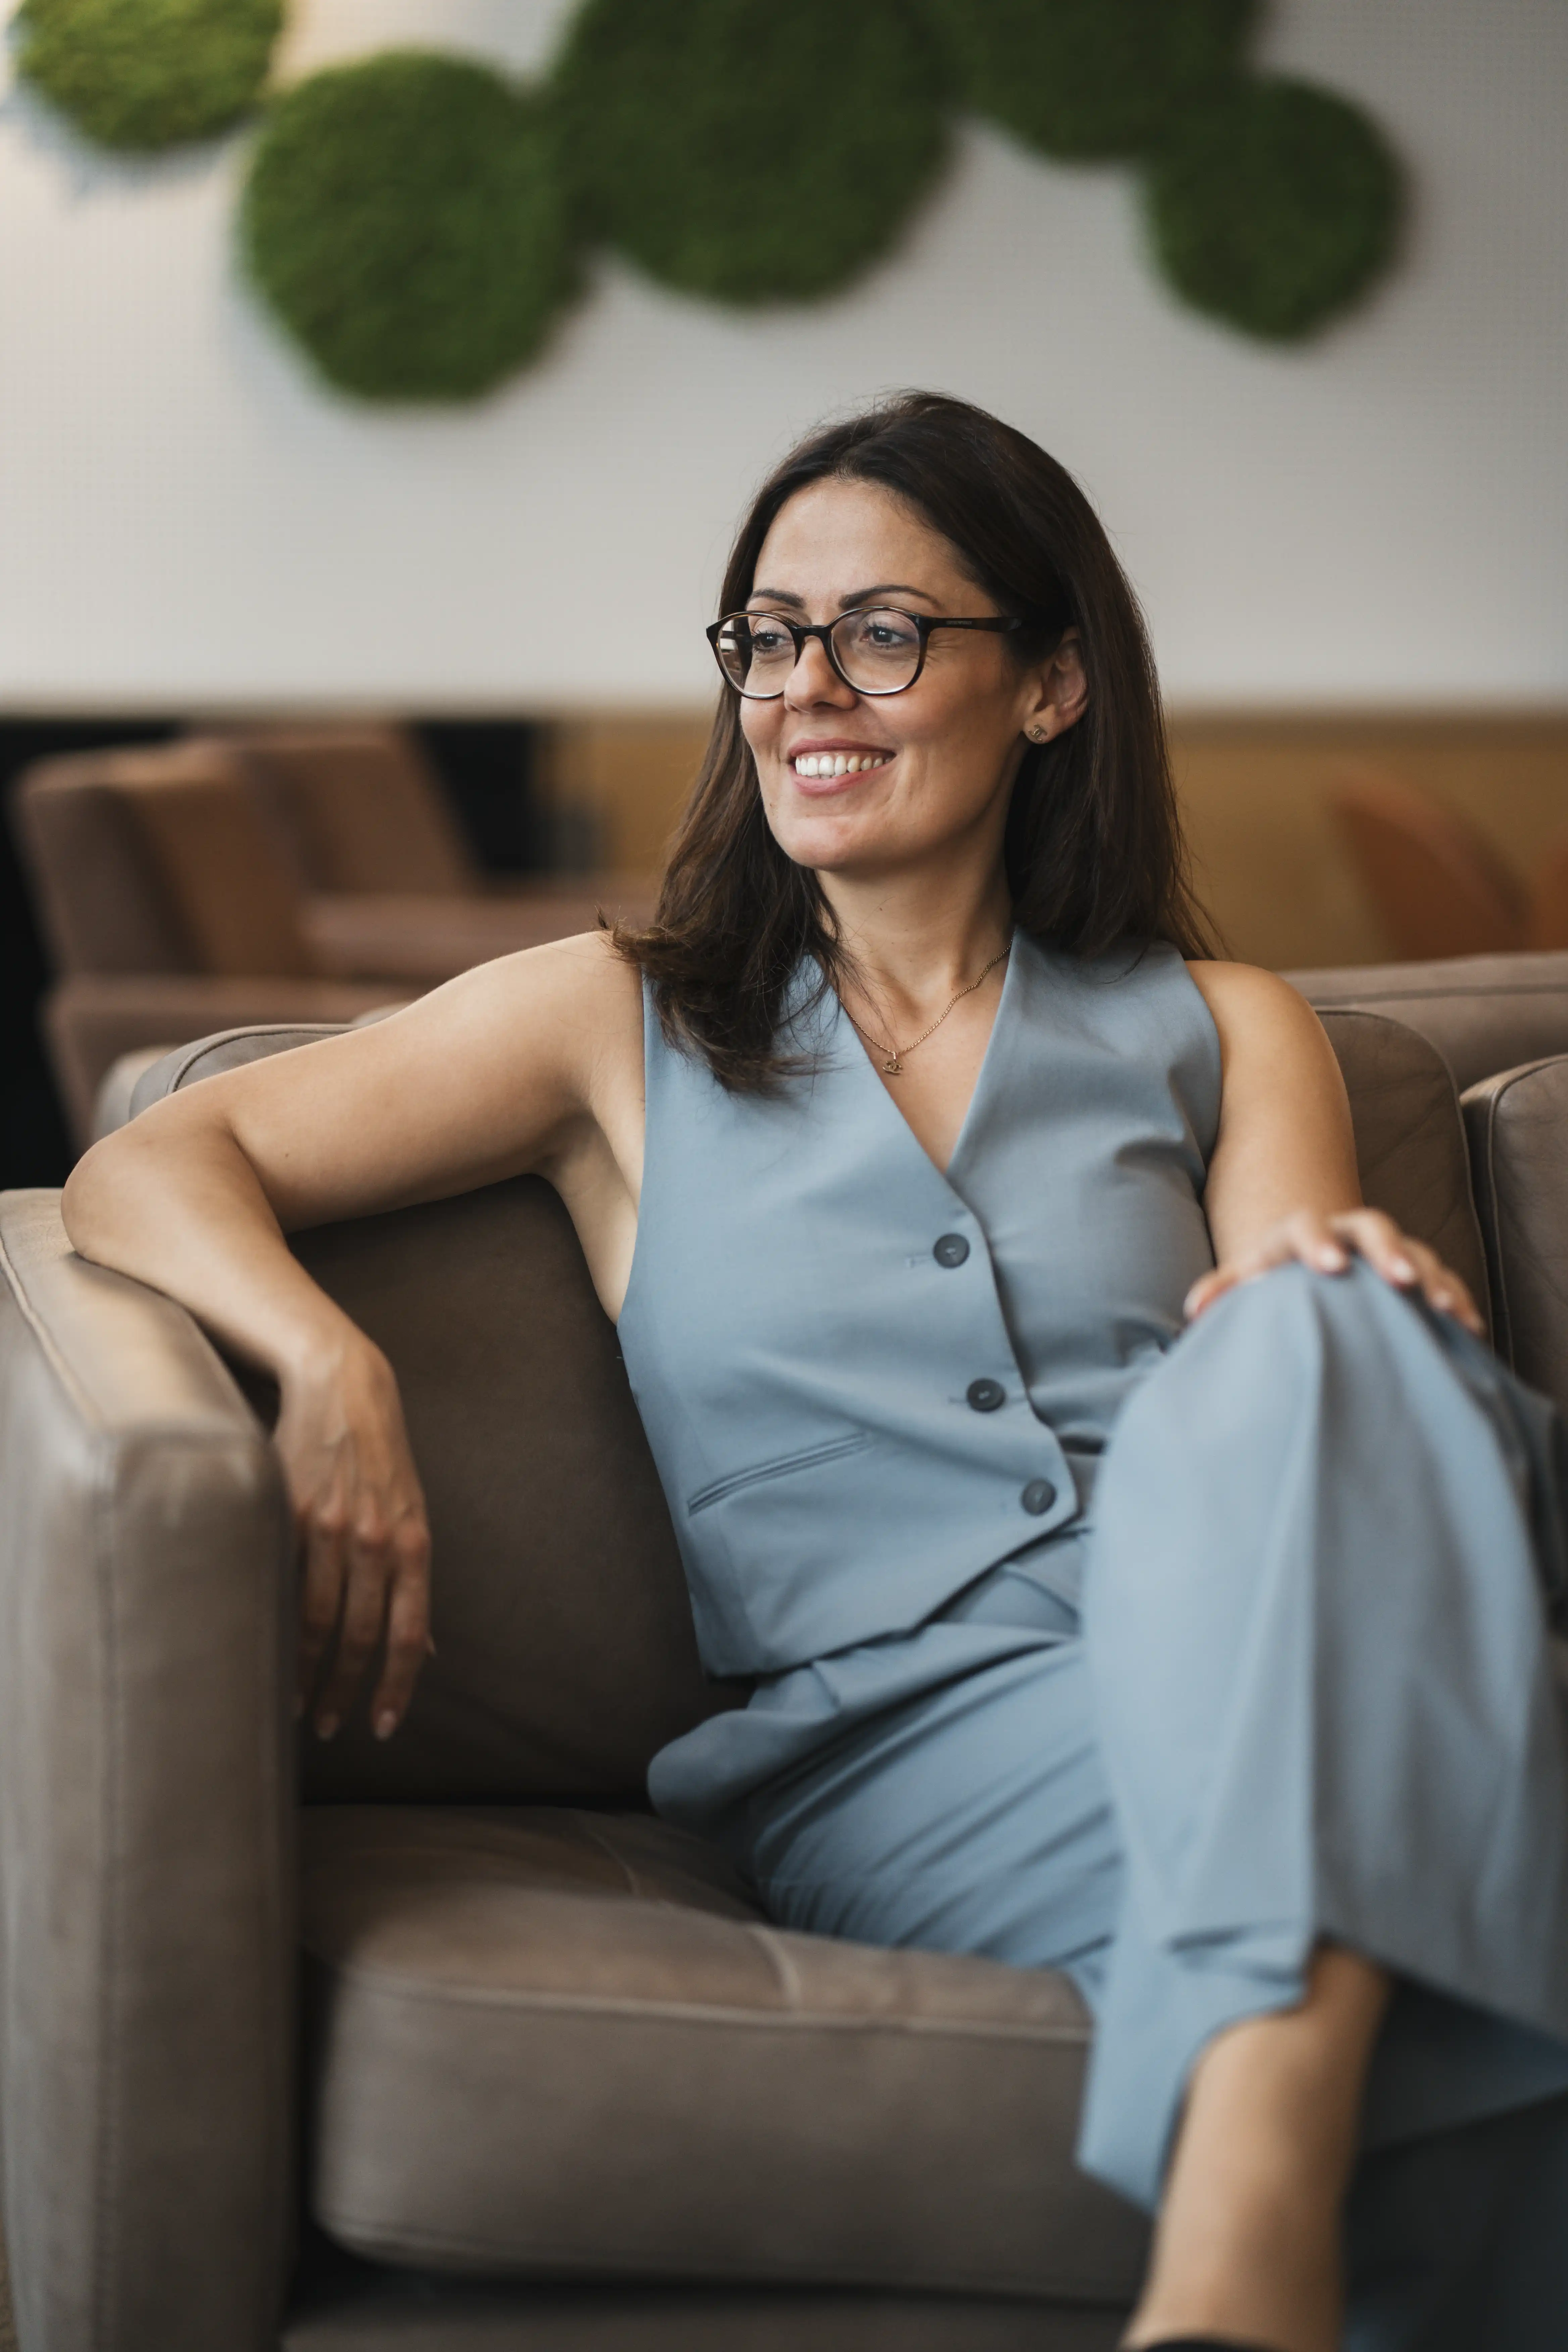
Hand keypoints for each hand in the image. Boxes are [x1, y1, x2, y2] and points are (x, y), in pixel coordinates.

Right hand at [274, 1339, 432, 1741]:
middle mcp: (374, 1538)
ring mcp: (329, 1524)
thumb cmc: (380, 1459)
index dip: (397, 1685)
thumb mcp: (413, 1516)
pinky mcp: (288, 1510)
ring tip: (294, 1702)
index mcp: (412, 1542)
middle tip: (328, 1726)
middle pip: (361, 1634)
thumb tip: (426, 1649)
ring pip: (315, 1617)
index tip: (384, 1726)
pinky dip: (271, 1620)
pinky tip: (264, 1647)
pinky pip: (279, 1577)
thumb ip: (414, 1581)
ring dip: (304, 1669)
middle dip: (344, 1690)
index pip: (409, 1631)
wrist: (343, 1386)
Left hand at [1184, 1207, 1484, 1337]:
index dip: (1317, 1241)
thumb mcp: (1247, 1281)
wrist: (1310, 1269)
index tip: (1328, 1266)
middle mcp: (1348, 1235)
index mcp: (1300, 1234)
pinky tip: (1470, 1331)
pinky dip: (1458, 1301)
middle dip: (1387, 1251)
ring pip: (1415, 1252)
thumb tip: (1194, 1310)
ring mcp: (1387, 1252)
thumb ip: (1224, 1291)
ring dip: (1430, 1278)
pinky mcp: (1419, 1274)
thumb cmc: (1273, 1282)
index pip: (1305, 1226)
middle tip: (1399, 1280)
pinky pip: (1445, 1280)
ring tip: (1447, 1310)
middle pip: (1371, 1228)